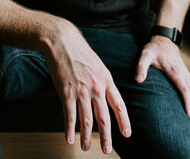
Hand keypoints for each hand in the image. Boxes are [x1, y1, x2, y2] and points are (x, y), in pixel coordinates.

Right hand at [44, 25, 131, 153]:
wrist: (62, 41)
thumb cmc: (79, 52)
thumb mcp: (98, 65)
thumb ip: (102, 81)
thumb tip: (105, 95)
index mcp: (107, 80)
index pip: (119, 105)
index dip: (124, 121)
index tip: (126, 134)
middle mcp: (97, 87)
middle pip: (104, 117)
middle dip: (107, 136)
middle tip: (108, 150)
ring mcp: (82, 91)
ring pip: (87, 120)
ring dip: (87, 137)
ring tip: (86, 147)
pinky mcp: (67, 92)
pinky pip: (69, 115)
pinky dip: (69, 129)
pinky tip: (69, 138)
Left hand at [136, 35, 189, 123]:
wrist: (164, 40)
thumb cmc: (154, 49)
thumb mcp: (145, 56)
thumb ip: (141, 67)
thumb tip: (138, 80)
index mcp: (176, 73)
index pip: (185, 91)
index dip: (187, 105)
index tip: (188, 118)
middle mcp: (184, 76)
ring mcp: (187, 77)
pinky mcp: (186, 77)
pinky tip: (188, 112)